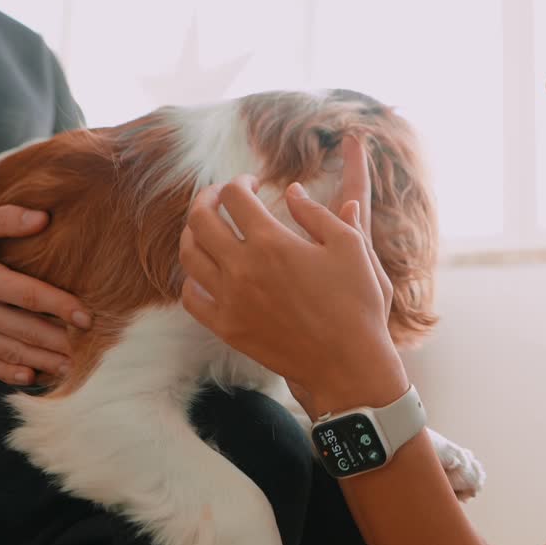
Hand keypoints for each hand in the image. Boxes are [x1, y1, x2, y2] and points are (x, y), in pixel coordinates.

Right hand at [0, 206, 90, 384]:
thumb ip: (3, 219)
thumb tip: (43, 218)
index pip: (27, 296)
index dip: (61, 307)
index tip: (88, 316)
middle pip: (24, 330)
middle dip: (60, 341)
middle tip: (93, 350)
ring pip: (8, 352)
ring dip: (42, 361)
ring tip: (72, 368)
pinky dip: (9, 373)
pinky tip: (32, 378)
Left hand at [180, 136, 407, 415]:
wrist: (348, 363)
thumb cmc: (356, 303)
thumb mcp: (350, 246)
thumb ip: (316, 213)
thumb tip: (292, 190)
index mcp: (272, 242)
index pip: (235, 196)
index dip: (240, 181)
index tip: (252, 183)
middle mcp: (242, 268)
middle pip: (201, 219)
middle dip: (208, 198)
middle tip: (220, 196)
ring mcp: (230, 300)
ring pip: (189, 255)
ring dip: (193, 232)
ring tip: (207, 227)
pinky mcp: (227, 328)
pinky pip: (191, 297)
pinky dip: (191, 277)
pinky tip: (207, 271)